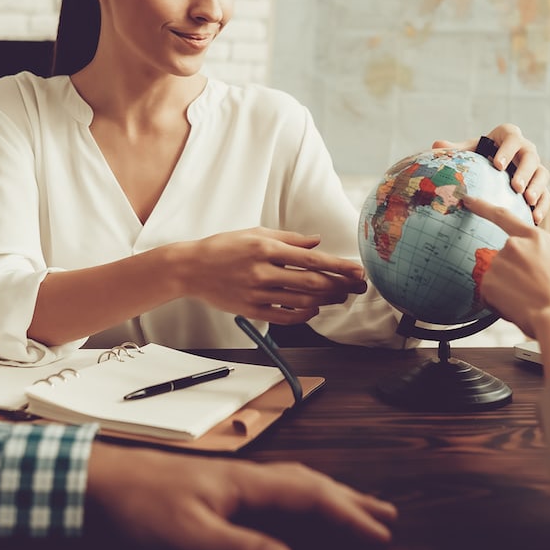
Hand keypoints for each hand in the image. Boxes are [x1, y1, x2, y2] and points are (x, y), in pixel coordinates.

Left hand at [85, 445, 395, 549]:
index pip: (311, 496)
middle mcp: (247, 474)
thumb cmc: (143, 506)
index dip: (348, 515)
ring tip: (355, 504)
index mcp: (247, 484)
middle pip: (311, 482)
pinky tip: (298, 499)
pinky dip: (304, 491)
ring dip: (331, 492)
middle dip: (350, 499)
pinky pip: (278, 483)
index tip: (379, 534)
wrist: (104, 479)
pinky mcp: (220, 482)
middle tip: (386, 516)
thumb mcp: (190, 536)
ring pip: (296, 479)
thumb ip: (240, 549)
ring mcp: (234, 476)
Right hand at [183, 227, 368, 325]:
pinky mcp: (251, 310)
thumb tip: (317, 242)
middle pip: (312, 283)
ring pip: (302, 302)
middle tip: (357, 287)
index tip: (358, 271)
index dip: (339, 266)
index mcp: (267, 248)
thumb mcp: (256, 232)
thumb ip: (289, 238)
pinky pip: (285, 317)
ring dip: (326, 301)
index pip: (312, 259)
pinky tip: (313, 309)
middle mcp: (263, 271)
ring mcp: (257, 293)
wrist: (191, 268)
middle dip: (340, 286)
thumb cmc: (224, 247)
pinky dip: (304, 315)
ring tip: (340, 296)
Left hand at [433, 122, 549, 225]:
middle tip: (515, 186)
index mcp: (509, 137)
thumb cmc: (481, 158)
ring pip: (542, 174)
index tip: (497, 164)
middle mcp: (526, 150)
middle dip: (524, 171)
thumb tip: (436, 145)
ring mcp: (536, 168)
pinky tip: (535, 217)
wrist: (495, 170)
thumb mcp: (471, 152)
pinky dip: (543, 205)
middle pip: (530, 157)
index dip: (507, 149)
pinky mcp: (541, 186)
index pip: (512, 138)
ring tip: (528, 200)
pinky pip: (546, 195)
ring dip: (537, 187)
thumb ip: (457, 150)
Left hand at [461, 194, 549, 374]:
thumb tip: (530, 265)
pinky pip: (489, 294)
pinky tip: (516, 307)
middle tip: (529, 292)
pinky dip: (499, 302)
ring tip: (526, 301)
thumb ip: (538, 256)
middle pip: (502, 259)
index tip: (467, 200)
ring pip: (496, 278)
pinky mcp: (488, 282)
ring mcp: (499, 262)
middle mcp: (513, 245)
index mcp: (535, 237)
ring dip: (506, 290)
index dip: (482, 207)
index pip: (502, 216)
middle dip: (510, 275)